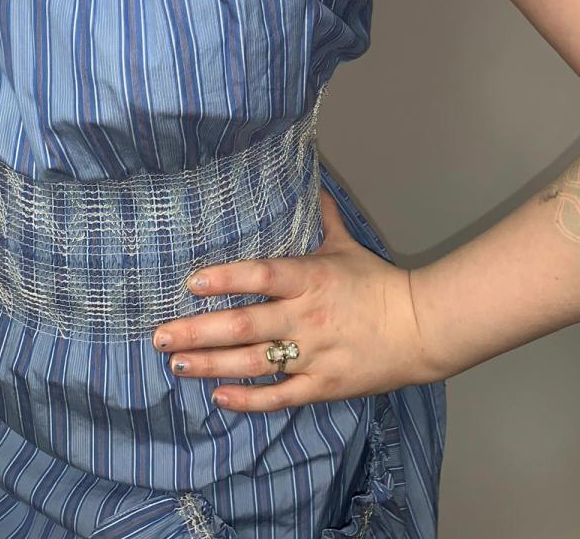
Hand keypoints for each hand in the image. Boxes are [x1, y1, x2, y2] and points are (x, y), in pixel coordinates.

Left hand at [151, 187, 437, 411]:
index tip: (191, 281)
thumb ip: (322, 217)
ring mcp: (313, 355)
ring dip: (211, 364)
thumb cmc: (378, 284)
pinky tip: (218, 395)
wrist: (420, 328)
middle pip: (244, 326)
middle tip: (160, 334)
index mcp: (310, 278)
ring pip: (253, 363)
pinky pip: (279, 396)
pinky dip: (248, 400)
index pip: (261, 276)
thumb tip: (309, 180)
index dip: (226, 278)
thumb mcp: (346, 245)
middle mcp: (306, 317)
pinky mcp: (322, 386)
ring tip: (177, 363)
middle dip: (197, 331)